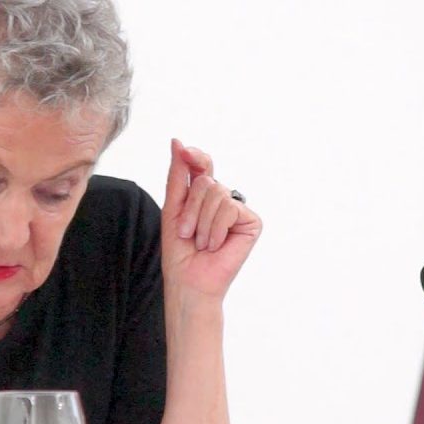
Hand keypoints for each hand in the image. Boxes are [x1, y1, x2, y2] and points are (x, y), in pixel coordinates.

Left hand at [161, 139, 261, 302]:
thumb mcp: (173, 208)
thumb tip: (178, 142)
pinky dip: (215, 229)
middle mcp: (223, 198)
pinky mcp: (251, 221)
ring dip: (200, 221)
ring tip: (201, 242)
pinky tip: (215, 245)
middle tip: (187, 233)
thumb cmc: (180, 250)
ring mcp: (238, 209)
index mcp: (203, 194)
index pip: (202, 164)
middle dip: (190, 208)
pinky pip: (229, 208)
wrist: (189, 280)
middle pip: (206, 180)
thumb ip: (178, 175)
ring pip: (217, 193)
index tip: (183, 149)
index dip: (194, 156)